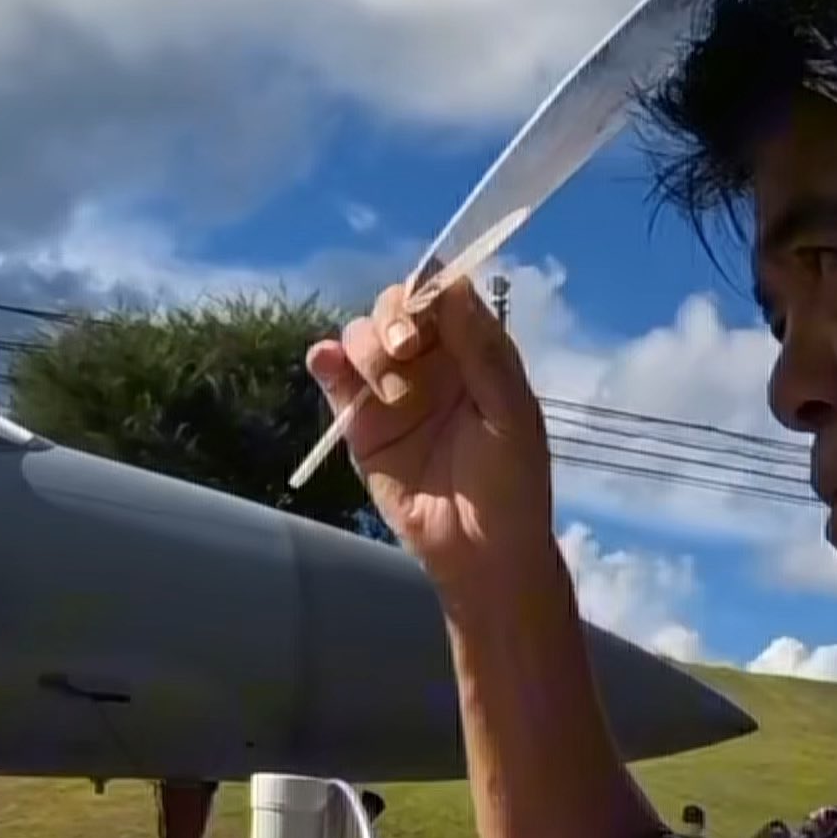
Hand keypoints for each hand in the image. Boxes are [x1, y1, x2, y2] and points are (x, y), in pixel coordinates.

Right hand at [305, 275, 557, 603]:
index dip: (428, 291)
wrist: (479, 550)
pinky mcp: (359, 425)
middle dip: (393, 319)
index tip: (427, 313)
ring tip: (392, 393)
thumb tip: (453, 287)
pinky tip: (325, 362)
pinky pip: (334, 381)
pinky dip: (324, 362)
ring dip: (368, 349)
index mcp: (475, 351)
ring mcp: (390, 392)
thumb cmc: (512, 482)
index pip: (443, 295)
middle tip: (406, 352)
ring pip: (360, 339)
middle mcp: (431, 362)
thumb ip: (484, 352)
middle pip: (395, 309)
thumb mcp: (511, 413)